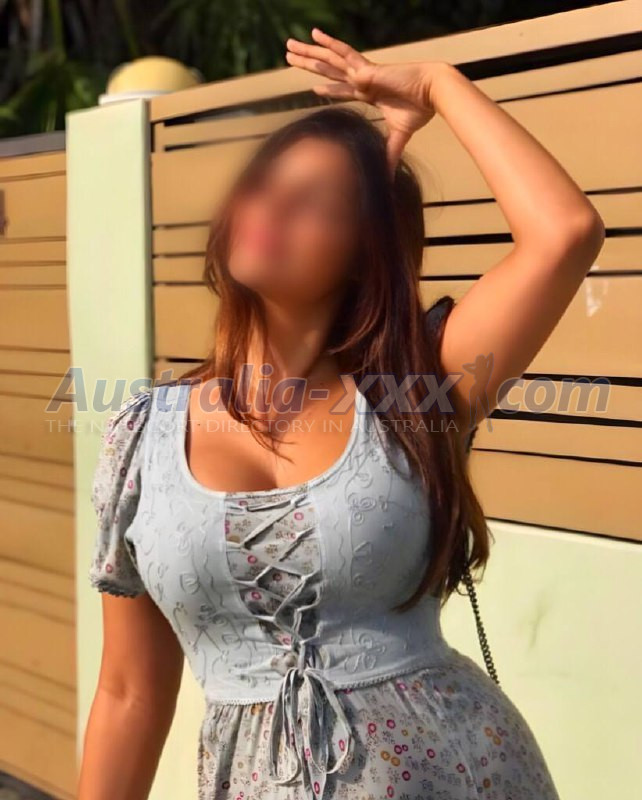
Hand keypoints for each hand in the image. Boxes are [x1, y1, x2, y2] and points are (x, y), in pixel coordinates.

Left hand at [286, 29, 441, 170]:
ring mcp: (363, 72)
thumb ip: (390, 155)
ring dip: (309, 53)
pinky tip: (314, 33)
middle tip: (289, 57)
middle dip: (309, 64)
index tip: (314, 87)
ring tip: (289, 45)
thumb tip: (389, 179)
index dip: (329, 88)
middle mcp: (363, 79)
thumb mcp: (399, 137)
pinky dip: (330, 43)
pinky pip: (344, 52)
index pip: (344, 89)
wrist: (432, 93)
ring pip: (329, 60)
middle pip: (330, 71)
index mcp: (371, 93)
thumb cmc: (420, 110)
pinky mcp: (366, 68)